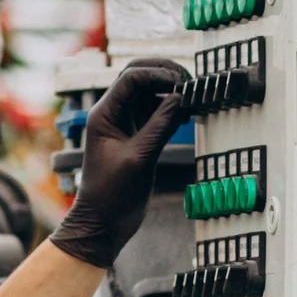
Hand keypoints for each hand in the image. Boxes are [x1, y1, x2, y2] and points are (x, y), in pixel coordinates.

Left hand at [49, 59, 188, 268]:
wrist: (103, 223)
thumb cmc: (111, 195)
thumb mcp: (139, 158)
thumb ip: (160, 126)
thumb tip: (181, 97)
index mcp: (104, 115)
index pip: (131, 78)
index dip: (158, 74)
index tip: (182, 83)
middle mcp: (114, 114)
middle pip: (138, 77)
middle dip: (164, 74)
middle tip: (190, 81)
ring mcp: (126, 125)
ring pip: (149, 93)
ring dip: (171, 90)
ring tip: (194, 96)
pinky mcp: (138, 137)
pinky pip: (157, 113)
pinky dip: (173, 108)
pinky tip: (189, 112)